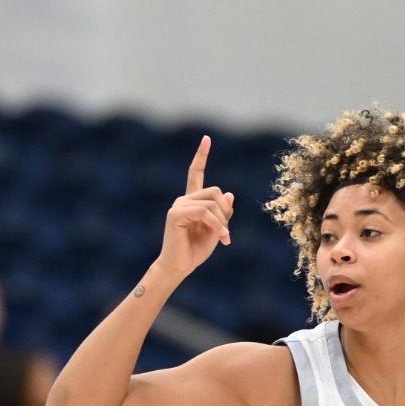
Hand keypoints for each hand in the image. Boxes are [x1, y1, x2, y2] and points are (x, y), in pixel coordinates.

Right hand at [155, 136, 233, 278]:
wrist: (180, 267)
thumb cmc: (196, 250)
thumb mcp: (217, 230)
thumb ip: (223, 213)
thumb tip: (229, 193)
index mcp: (192, 201)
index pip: (196, 173)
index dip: (201, 156)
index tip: (206, 139)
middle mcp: (183, 199)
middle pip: (216, 192)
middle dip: (226, 212)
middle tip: (225, 233)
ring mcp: (178, 205)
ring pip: (212, 203)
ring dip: (222, 222)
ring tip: (223, 238)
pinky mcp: (175, 214)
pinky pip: (205, 212)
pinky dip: (216, 225)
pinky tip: (221, 238)